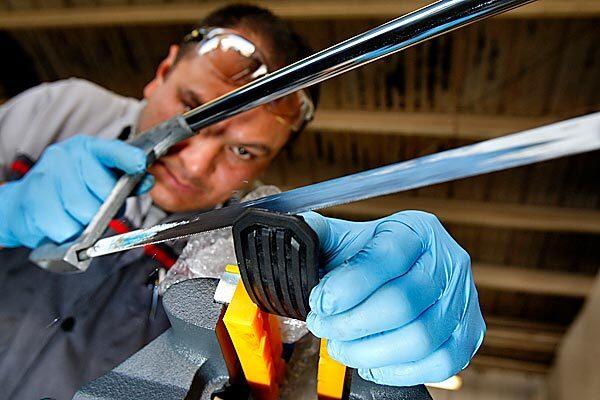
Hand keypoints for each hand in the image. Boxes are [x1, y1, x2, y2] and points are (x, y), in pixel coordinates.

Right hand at [0, 135, 153, 247]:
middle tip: (93, 209)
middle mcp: (65, 157)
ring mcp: (46, 176)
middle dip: (104, 209)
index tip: (139, 163)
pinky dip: (66, 234)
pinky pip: (64, 229)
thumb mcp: (99, 180)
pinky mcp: (32, 200)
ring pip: (85, 214)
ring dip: (84, 225)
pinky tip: (58, 222)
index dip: (128, 158)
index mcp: (87, 149)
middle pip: (105, 193)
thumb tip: (147, 181)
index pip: (112, 150)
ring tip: (73, 216)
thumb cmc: (68, 191)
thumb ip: (125, 183)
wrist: (22, 202)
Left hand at [302, 210, 484, 385]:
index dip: (349, 286)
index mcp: (416, 230)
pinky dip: (400, 371)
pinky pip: (442, 363)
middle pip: (402, 303)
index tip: (320, 303)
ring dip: (370, 352)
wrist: (401, 274)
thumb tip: (293, 233)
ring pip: (420, 339)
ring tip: (342, 347)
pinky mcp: (469, 333)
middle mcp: (447, 261)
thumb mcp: (343, 238)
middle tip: (324, 327)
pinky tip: (373, 362)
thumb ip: (317, 234)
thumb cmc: (369, 258)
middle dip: (352, 323)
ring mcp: (463, 299)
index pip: (386, 256)